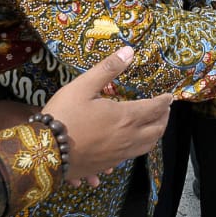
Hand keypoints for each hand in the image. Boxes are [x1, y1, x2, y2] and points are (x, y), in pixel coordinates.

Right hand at [42, 46, 172, 184]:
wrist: (45, 151)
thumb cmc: (64, 115)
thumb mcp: (83, 85)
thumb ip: (108, 69)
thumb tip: (129, 51)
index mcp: (124, 117)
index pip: (153, 109)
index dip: (164, 102)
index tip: (170, 97)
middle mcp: (127, 138)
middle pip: (155, 130)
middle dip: (164, 119)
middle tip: (165, 110)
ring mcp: (118, 154)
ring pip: (146, 147)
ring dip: (155, 135)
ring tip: (154, 127)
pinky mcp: (107, 165)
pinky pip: (129, 158)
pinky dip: (137, 149)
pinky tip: (130, 147)